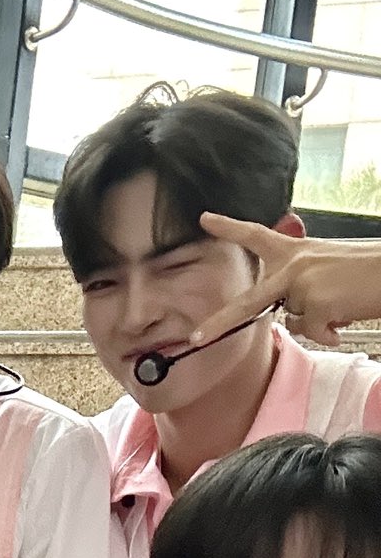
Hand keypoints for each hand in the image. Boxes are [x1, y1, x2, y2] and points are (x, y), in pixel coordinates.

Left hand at [194, 216, 380, 349]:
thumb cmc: (360, 272)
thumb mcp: (322, 268)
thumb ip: (297, 283)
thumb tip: (291, 312)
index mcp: (293, 251)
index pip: (255, 235)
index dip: (229, 226)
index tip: (204, 219)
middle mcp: (293, 266)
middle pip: (248, 301)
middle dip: (220, 323)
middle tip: (197, 339)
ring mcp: (302, 284)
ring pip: (293, 320)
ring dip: (316, 320)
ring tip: (339, 303)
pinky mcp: (316, 304)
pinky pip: (312, 331)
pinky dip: (329, 332)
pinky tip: (344, 316)